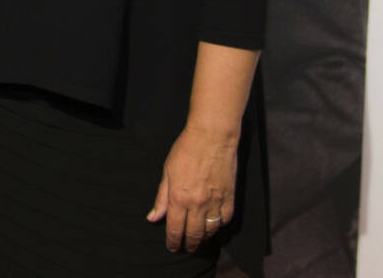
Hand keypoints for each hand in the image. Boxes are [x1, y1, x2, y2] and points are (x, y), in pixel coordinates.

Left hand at [146, 124, 237, 251]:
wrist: (212, 136)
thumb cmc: (186, 150)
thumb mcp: (167, 172)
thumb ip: (161, 198)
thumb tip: (153, 218)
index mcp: (179, 198)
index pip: (175, 229)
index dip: (173, 242)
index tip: (172, 247)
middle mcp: (197, 204)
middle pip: (194, 234)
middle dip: (189, 244)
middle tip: (186, 247)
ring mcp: (215, 201)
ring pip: (210, 230)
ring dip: (204, 237)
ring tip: (199, 237)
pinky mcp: (230, 197)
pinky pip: (225, 219)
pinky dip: (219, 225)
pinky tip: (214, 224)